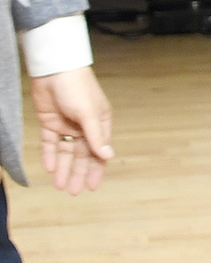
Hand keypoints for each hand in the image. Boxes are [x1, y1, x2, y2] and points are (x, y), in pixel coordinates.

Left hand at [30, 65, 113, 194]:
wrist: (55, 71)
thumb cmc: (78, 88)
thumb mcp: (88, 114)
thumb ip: (96, 136)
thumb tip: (108, 156)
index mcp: (100, 123)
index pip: (99, 151)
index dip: (97, 169)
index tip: (93, 187)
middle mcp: (84, 127)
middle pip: (81, 155)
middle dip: (78, 173)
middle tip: (73, 192)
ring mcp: (67, 125)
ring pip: (65, 152)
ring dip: (63, 168)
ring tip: (59, 186)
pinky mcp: (50, 123)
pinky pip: (50, 143)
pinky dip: (49, 155)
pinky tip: (49, 168)